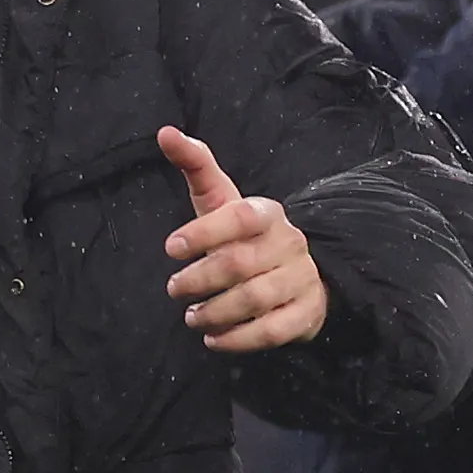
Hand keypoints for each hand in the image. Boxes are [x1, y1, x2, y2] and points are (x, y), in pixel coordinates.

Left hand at [158, 126, 327, 352]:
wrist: (298, 273)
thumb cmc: (244, 234)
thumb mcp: (221, 200)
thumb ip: (196, 165)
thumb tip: (165, 132)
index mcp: (268, 213)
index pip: (239, 217)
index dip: (203, 232)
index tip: (170, 248)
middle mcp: (290, 243)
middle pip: (240, 264)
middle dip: (199, 279)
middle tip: (174, 289)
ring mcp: (303, 280)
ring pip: (255, 300)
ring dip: (215, 312)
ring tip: (192, 316)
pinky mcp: (306, 315)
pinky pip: (272, 332)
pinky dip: (238, 339)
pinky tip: (214, 338)